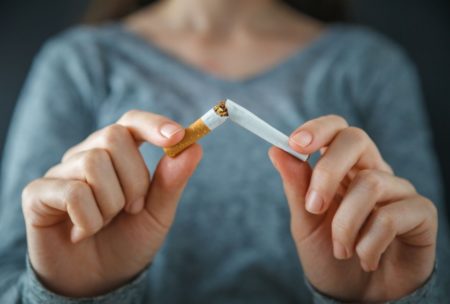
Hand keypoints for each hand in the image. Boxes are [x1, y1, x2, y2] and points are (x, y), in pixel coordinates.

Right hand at [22, 110, 201, 296]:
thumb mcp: (157, 213)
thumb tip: (194, 147)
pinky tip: (82, 233)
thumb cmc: (128, 240)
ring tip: (106, 223)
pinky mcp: (38, 194)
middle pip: (114, 137)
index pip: (131, 122)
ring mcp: (61, 173)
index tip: (178, 136)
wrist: (99, 280)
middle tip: (132, 209)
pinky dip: (89, 220)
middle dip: (134, 180)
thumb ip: (172, 181)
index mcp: (117, 156)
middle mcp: (87, 156)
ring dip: (111, 204)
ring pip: (94, 163)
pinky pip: (72, 192)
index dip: (153, 124)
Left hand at [269, 115, 436, 301]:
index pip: (336, 129)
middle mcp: (372, 172)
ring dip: (345, 224)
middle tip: (314, 208)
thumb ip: (296, 187)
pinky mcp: (420, 214)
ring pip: (370, 183)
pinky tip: (365, 258)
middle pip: (356, 139)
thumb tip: (276, 150)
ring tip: (341, 250)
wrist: (355, 296)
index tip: (295, 143)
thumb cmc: (329, 256)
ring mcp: (398, 191)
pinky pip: (391, 216)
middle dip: (327, 172)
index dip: (317, 129)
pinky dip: (369, 243)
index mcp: (343, 169)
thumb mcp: (305, 223)